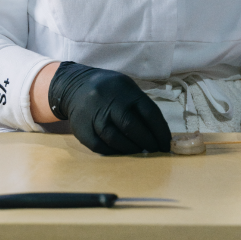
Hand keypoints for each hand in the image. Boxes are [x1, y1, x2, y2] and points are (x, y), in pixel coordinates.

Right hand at [47, 62, 170, 154]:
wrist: (74, 86)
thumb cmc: (110, 90)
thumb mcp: (127, 88)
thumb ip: (140, 107)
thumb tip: (157, 133)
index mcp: (127, 91)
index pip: (149, 112)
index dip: (160, 131)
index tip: (166, 143)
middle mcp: (110, 102)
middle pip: (131, 126)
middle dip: (147, 142)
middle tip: (155, 150)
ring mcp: (94, 115)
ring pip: (114, 138)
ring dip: (130, 149)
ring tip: (140, 152)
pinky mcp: (81, 128)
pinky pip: (99, 145)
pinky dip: (113, 152)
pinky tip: (121, 152)